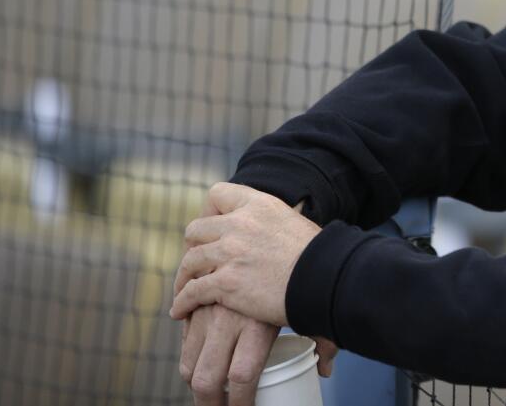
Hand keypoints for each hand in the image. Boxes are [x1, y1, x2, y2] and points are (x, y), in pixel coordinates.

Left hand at [171, 182, 320, 326]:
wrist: (325, 280)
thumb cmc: (318, 257)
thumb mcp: (295, 224)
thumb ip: (273, 224)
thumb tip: (271, 233)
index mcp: (259, 205)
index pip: (217, 194)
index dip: (210, 212)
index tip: (212, 229)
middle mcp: (240, 224)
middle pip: (196, 229)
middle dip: (193, 246)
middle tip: (197, 262)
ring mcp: (231, 253)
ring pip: (190, 261)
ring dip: (184, 277)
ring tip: (184, 289)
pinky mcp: (227, 283)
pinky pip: (192, 291)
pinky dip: (182, 302)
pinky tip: (180, 310)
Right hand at [180, 304, 278, 405]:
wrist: (255, 247)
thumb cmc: (277, 295)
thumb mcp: (280, 320)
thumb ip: (269, 349)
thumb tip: (272, 378)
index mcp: (256, 326)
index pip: (242, 376)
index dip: (240, 402)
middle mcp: (227, 322)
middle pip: (207, 380)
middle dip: (211, 405)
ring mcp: (206, 317)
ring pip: (188, 369)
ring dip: (197, 388)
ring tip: (212, 394)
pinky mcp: (194, 312)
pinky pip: (184, 350)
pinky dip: (191, 366)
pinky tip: (205, 370)